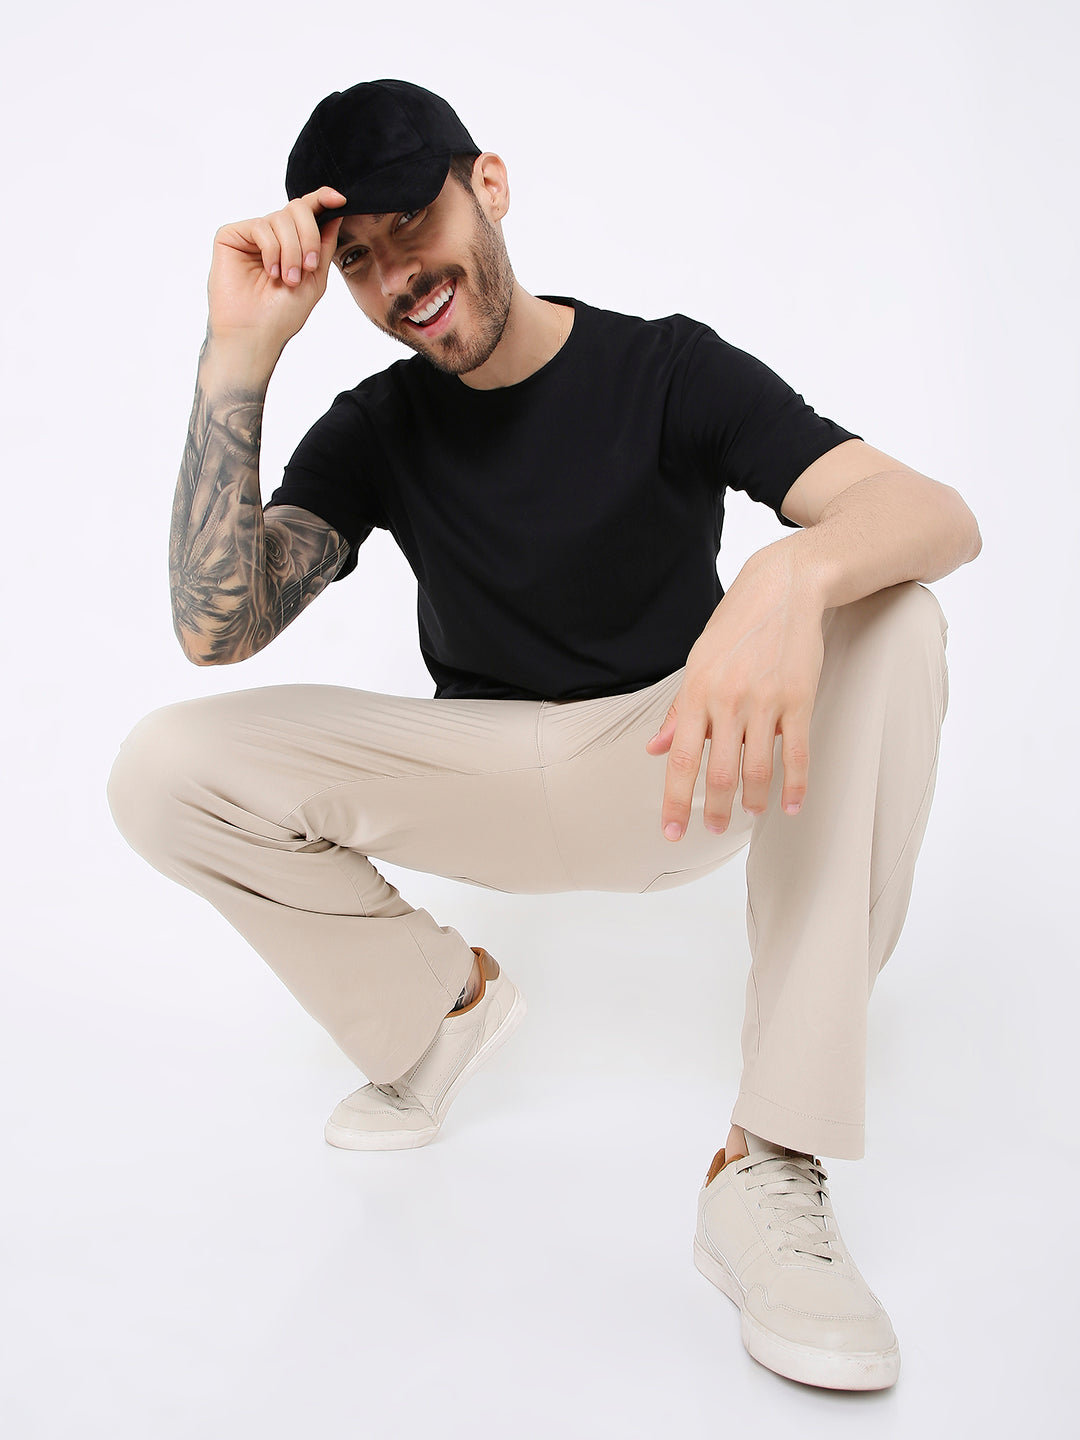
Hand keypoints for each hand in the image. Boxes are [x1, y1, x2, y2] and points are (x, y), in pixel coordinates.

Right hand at [206, 186, 346, 358]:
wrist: (256, 333)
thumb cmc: (282, 314)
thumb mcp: (315, 278)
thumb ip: (324, 244)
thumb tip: (336, 211)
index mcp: (292, 242)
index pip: (307, 211)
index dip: (322, 199)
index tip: (339, 199)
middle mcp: (272, 235)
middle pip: (297, 208)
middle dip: (309, 237)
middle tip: (308, 266)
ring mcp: (251, 235)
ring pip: (280, 218)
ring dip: (291, 250)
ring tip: (288, 278)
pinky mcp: (231, 236)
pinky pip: (260, 226)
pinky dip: (272, 250)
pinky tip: (270, 272)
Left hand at [645, 547, 825, 837]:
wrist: (783, 588)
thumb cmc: (737, 627)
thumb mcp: (698, 663)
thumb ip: (678, 710)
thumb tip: (655, 749)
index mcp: (697, 692)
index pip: (681, 760)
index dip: (674, 801)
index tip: (671, 831)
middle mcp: (727, 699)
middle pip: (718, 772)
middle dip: (713, 809)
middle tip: (712, 829)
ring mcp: (765, 700)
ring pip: (758, 768)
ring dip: (753, 801)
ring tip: (750, 814)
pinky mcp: (798, 698)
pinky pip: (797, 753)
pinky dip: (794, 786)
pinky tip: (789, 806)